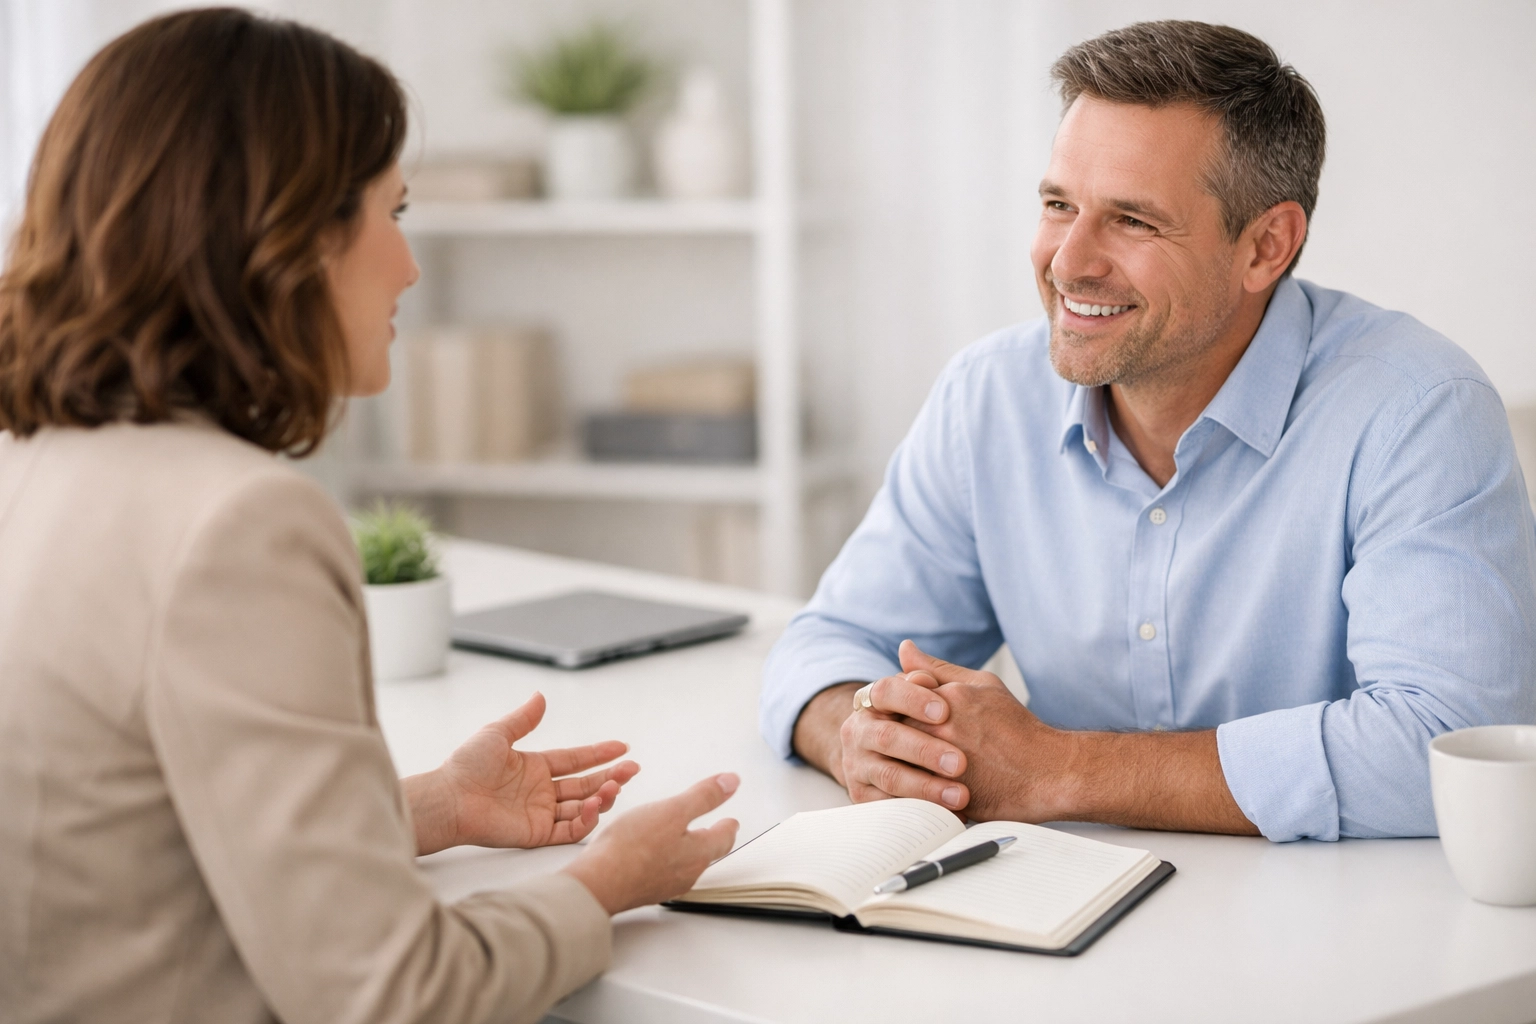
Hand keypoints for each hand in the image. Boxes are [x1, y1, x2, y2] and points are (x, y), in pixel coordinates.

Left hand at [403, 692, 639, 855]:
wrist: (450, 799)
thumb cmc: (467, 766)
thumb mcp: (497, 734)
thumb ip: (523, 719)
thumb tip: (541, 696)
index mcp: (535, 767)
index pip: (575, 760)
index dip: (599, 754)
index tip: (622, 747)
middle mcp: (542, 791)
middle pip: (585, 784)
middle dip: (611, 776)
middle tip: (633, 769)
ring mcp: (541, 813)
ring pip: (582, 807)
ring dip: (602, 797)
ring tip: (615, 786)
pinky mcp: (537, 834)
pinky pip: (569, 830)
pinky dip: (586, 821)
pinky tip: (594, 807)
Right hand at [562, 773, 740, 913]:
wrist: (597, 883)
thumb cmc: (632, 848)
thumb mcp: (673, 810)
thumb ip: (703, 797)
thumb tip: (731, 782)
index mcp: (698, 853)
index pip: (724, 838)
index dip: (728, 826)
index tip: (731, 821)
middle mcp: (686, 873)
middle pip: (706, 854)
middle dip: (711, 840)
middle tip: (713, 830)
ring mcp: (664, 884)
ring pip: (684, 865)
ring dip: (687, 850)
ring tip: (683, 839)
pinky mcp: (643, 889)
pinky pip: (661, 872)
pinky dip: (663, 859)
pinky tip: (651, 854)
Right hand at [832, 641, 972, 810]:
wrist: (896, 761)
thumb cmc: (922, 724)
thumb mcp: (932, 697)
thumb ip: (927, 676)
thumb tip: (908, 648)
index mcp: (872, 701)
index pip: (886, 691)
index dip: (913, 699)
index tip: (945, 711)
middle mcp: (858, 731)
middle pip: (887, 737)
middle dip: (925, 750)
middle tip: (960, 762)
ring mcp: (857, 766)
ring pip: (889, 776)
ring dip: (926, 787)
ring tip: (961, 795)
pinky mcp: (862, 798)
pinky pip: (887, 807)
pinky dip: (918, 811)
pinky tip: (946, 815)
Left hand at [898, 643, 1071, 821]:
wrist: (1047, 773)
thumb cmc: (1016, 727)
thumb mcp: (982, 685)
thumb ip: (938, 668)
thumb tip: (904, 648)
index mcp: (947, 697)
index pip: (896, 692)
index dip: (899, 702)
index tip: (911, 712)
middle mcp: (939, 727)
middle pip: (890, 724)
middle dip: (894, 729)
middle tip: (910, 738)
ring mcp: (939, 762)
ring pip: (894, 756)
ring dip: (896, 757)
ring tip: (912, 760)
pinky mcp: (941, 794)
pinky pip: (905, 788)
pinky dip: (903, 785)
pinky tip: (913, 782)